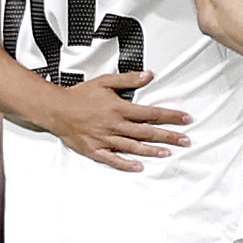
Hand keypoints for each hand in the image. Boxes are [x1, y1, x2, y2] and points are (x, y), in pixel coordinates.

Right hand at [39, 68, 188, 167]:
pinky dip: (126, 164)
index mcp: (119, 108)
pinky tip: (139, 167)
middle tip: (186, 141)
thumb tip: (149, 75)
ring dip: (152, 150)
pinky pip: (113, 159)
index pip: (151, 113)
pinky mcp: (95, 150)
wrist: (56, 109)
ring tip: (168, 153)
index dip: (170, 116)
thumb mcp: (105, 82)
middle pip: (147, 132)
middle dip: (168, 136)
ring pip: (133, 147)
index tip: (186, 119)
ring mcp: (105, 139)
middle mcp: (114, 125)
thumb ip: (128, 79)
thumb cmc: (80, 95)